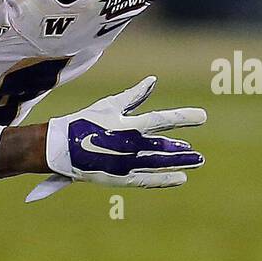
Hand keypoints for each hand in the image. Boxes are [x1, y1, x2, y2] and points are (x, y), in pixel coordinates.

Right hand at [25, 75, 205, 202]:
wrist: (59, 148)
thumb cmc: (84, 122)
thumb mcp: (109, 105)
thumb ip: (134, 96)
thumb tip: (153, 81)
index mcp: (128, 125)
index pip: (162, 119)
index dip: (183, 117)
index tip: (202, 117)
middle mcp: (130, 146)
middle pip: (164, 147)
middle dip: (183, 150)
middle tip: (199, 154)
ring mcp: (126, 164)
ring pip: (160, 163)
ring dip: (180, 163)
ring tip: (196, 162)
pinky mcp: (120, 177)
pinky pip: (147, 179)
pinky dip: (164, 179)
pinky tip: (180, 179)